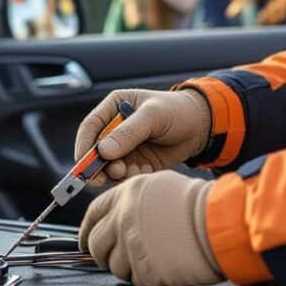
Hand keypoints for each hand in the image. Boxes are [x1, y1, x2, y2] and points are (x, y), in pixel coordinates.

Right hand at [73, 89, 211, 185]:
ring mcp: (125, 148)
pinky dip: (132, 177)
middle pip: (95, 151)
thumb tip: (104, 151)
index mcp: (113, 108)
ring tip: (133, 170)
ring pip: (109, 166)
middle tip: (107, 176)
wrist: (201, 126)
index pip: (90, 128)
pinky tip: (147, 170)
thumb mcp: (153, 116)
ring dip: (117, 173)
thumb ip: (128, 133)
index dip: (84, 146)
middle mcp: (115, 129)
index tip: (84, 163)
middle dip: (99, 166)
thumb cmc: (177, 111)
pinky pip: (125, 175)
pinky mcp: (136, 163)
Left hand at [79, 170, 221, 285]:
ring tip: (155, 261)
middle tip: (118, 259)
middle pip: (97, 245)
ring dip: (132, 269)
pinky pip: (139, 283)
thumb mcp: (160, 187)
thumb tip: (116, 217)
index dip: (87, 230)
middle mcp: (123, 219)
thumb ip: (133, 201)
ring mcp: (132, 246)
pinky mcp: (146, 271)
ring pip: (116, 268)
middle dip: (104, 255)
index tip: (86, 241)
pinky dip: (152, 282)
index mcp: (125, 195)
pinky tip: (168, 271)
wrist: (221, 224)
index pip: (93, 214)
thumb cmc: (200, 205)